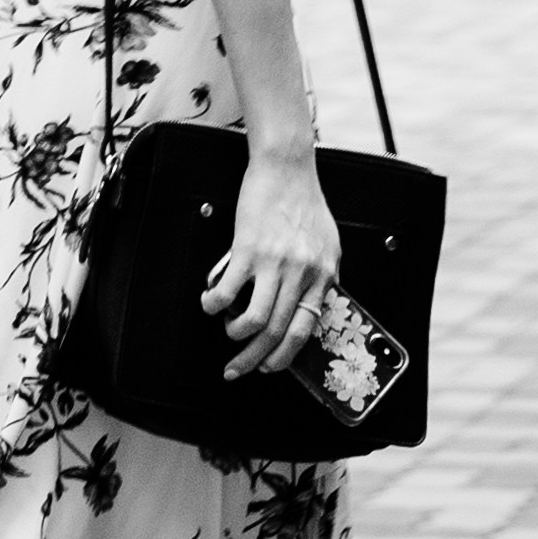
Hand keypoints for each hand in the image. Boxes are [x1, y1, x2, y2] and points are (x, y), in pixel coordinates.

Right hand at [204, 144, 346, 381]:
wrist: (287, 169)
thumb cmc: (305, 203)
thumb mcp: (328, 245)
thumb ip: (321, 278)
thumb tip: (311, 309)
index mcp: (322, 276)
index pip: (305, 331)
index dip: (284, 356)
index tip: (269, 367)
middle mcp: (301, 274)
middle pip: (277, 333)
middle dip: (254, 360)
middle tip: (237, 369)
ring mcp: (275, 263)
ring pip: (254, 320)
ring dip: (236, 335)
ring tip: (228, 331)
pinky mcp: (248, 249)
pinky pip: (227, 291)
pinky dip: (213, 305)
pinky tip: (209, 303)